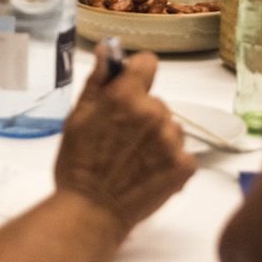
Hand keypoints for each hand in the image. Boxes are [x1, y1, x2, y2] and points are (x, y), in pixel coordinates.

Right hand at [54, 45, 195, 236]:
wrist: (91, 212)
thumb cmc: (78, 165)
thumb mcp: (78, 117)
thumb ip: (97, 81)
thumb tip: (106, 49)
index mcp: (126, 96)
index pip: (147, 63)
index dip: (136, 74)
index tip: (128, 88)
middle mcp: (154, 113)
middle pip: (155, 101)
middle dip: (141, 114)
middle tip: (120, 139)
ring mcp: (171, 140)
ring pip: (170, 126)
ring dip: (157, 137)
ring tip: (133, 159)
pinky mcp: (184, 165)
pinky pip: (181, 152)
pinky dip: (168, 161)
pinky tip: (148, 172)